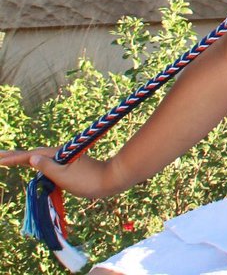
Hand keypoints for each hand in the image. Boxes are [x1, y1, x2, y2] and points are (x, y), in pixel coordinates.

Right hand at [0, 148, 116, 199]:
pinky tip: (32, 163)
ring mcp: (63, 159)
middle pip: (32, 154)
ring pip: (39, 158)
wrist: (109, 179)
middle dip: (15, 156)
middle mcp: (59, 154)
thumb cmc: (87, 179)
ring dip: (24, 158)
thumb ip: (47, 167)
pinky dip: (35, 163)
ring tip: (9, 158)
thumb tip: (31, 158)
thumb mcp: (64, 176)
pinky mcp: (67, 165)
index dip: (13, 158)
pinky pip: (46, 163)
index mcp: (56, 154)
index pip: (30, 156)